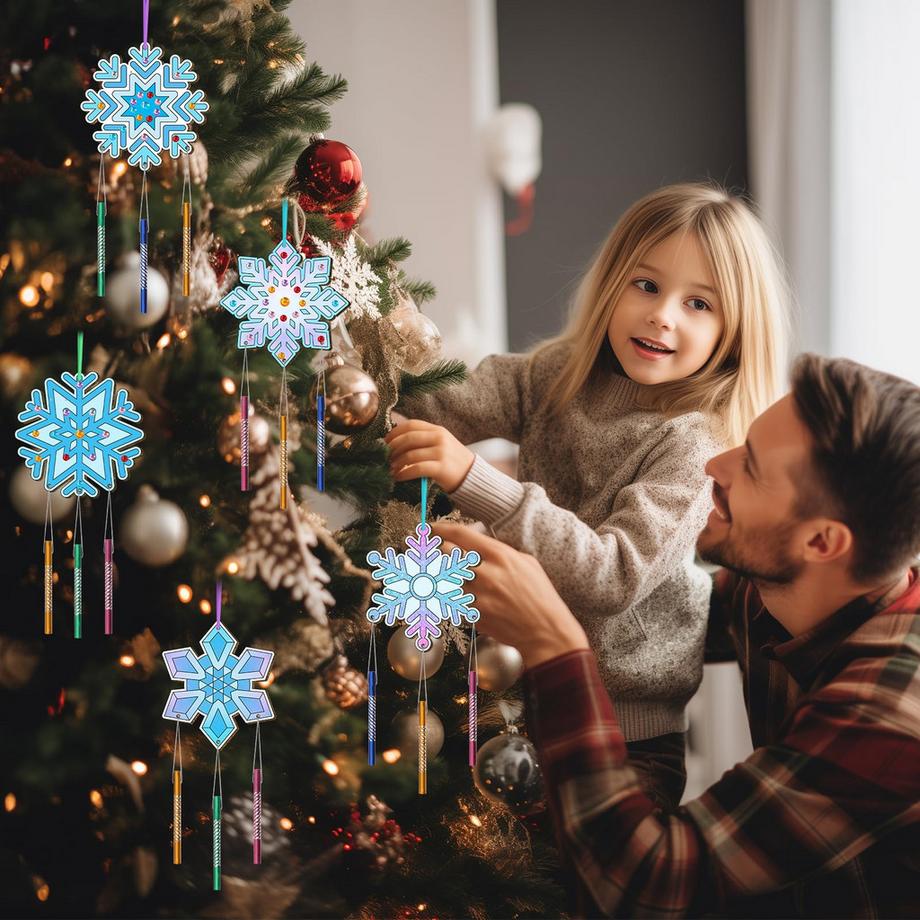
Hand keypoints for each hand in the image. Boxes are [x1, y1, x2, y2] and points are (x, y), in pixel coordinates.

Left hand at [385, 420, 475, 491]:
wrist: (471, 475)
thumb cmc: (451, 461)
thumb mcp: (440, 444)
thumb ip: (423, 440)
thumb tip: (395, 443)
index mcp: (437, 430)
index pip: (411, 425)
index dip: (395, 432)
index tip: (385, 442)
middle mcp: (439, 438)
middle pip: (408, 438)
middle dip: (392, 448)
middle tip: (385, 457)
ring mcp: (441, 452)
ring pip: (410, 454)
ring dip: (396, 463)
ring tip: (391, 469)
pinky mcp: (441, 467)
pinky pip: (416, 469)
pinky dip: (403, 473)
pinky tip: (398, 477)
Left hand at [431, 521, 588, 668]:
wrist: (544, 630)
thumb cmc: (539, 595)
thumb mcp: (526, 562)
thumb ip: (499, 551)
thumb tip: (476, 544)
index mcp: (500, 555)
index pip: (460, 535)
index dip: (440, 529)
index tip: (430, 529)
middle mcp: (485, 573)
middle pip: (446, 554)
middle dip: (438, 553)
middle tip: (433, 553)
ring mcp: (477, 595)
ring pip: (446, 578)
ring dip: (445, 577)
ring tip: (453, 578)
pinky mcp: (473, 614)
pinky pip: (454, 600)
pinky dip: (455, 597)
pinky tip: (467, 599)